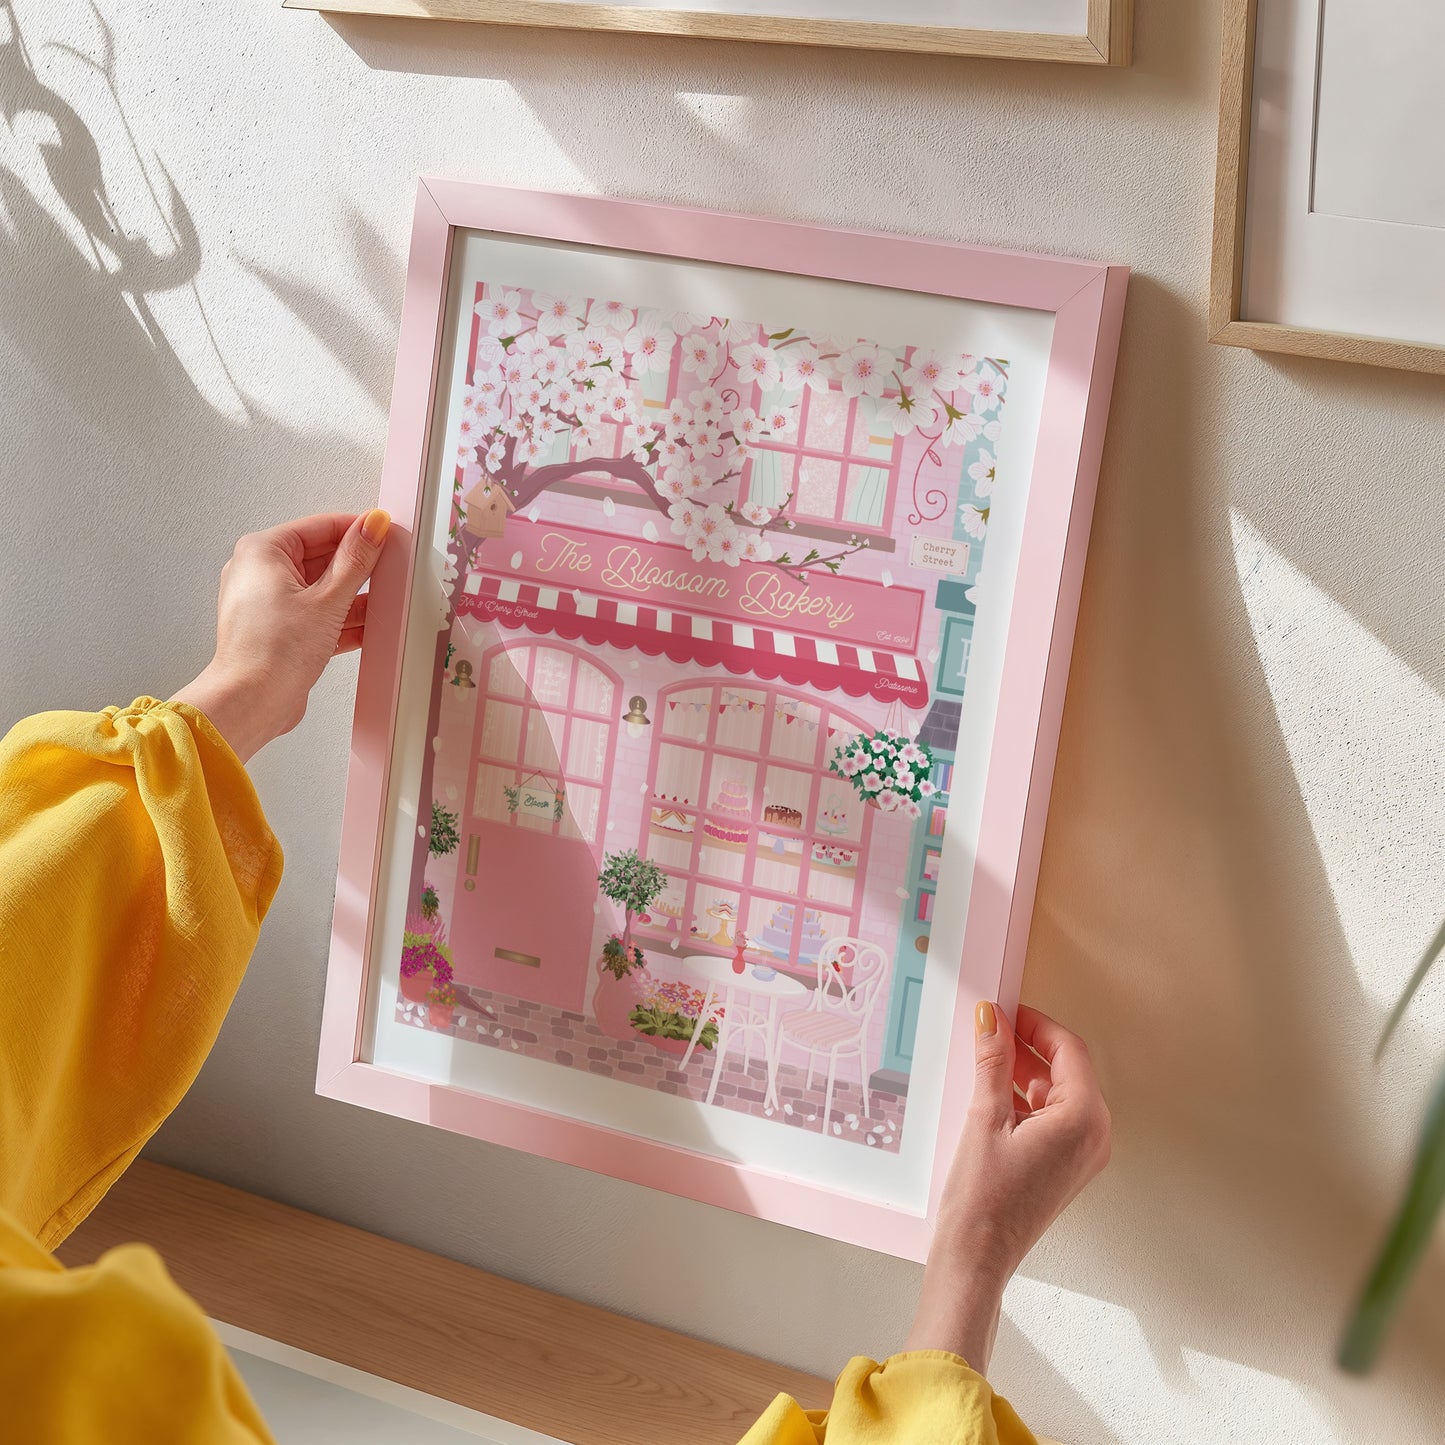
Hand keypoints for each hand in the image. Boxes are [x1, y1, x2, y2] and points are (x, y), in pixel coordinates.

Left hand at [172, 510, 389, 761]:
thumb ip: (355, 561)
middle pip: (321, 557)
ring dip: (352, 598)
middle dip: (357, 569)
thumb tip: (371, 527)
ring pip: (321, 589)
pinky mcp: (279, 630)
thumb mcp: (328, 599)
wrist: (251, 703)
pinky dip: (341, 619)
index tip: (384, 535)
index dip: (356, 530)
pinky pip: (316, 614)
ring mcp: (268, 603)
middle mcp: (259, 573)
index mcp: (262, 551)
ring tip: (382, 604)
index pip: (319, 527)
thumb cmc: (271, 652)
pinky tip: (367, 627)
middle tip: (388, 571)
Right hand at [905, 1004, 1110, 1369]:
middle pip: (1066, 1071)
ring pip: (1057, 1094)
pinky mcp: (1063, 1167)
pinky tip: (990, 1093)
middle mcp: (1093, 1136)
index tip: (1006, 1010)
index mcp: (1084, 1119)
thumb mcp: (985, 1117)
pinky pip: (1051, 1118)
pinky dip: (1024, 1100)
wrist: (975, 1258)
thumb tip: (991, 1019)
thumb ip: (992, 1061)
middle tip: (992, 1029)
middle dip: (1028, 1047)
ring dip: (1024, 1073)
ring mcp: (1080, 1154)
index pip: (1069, 1050)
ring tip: (984, 1058)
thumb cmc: (984, 1200)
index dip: (1036, 1024)